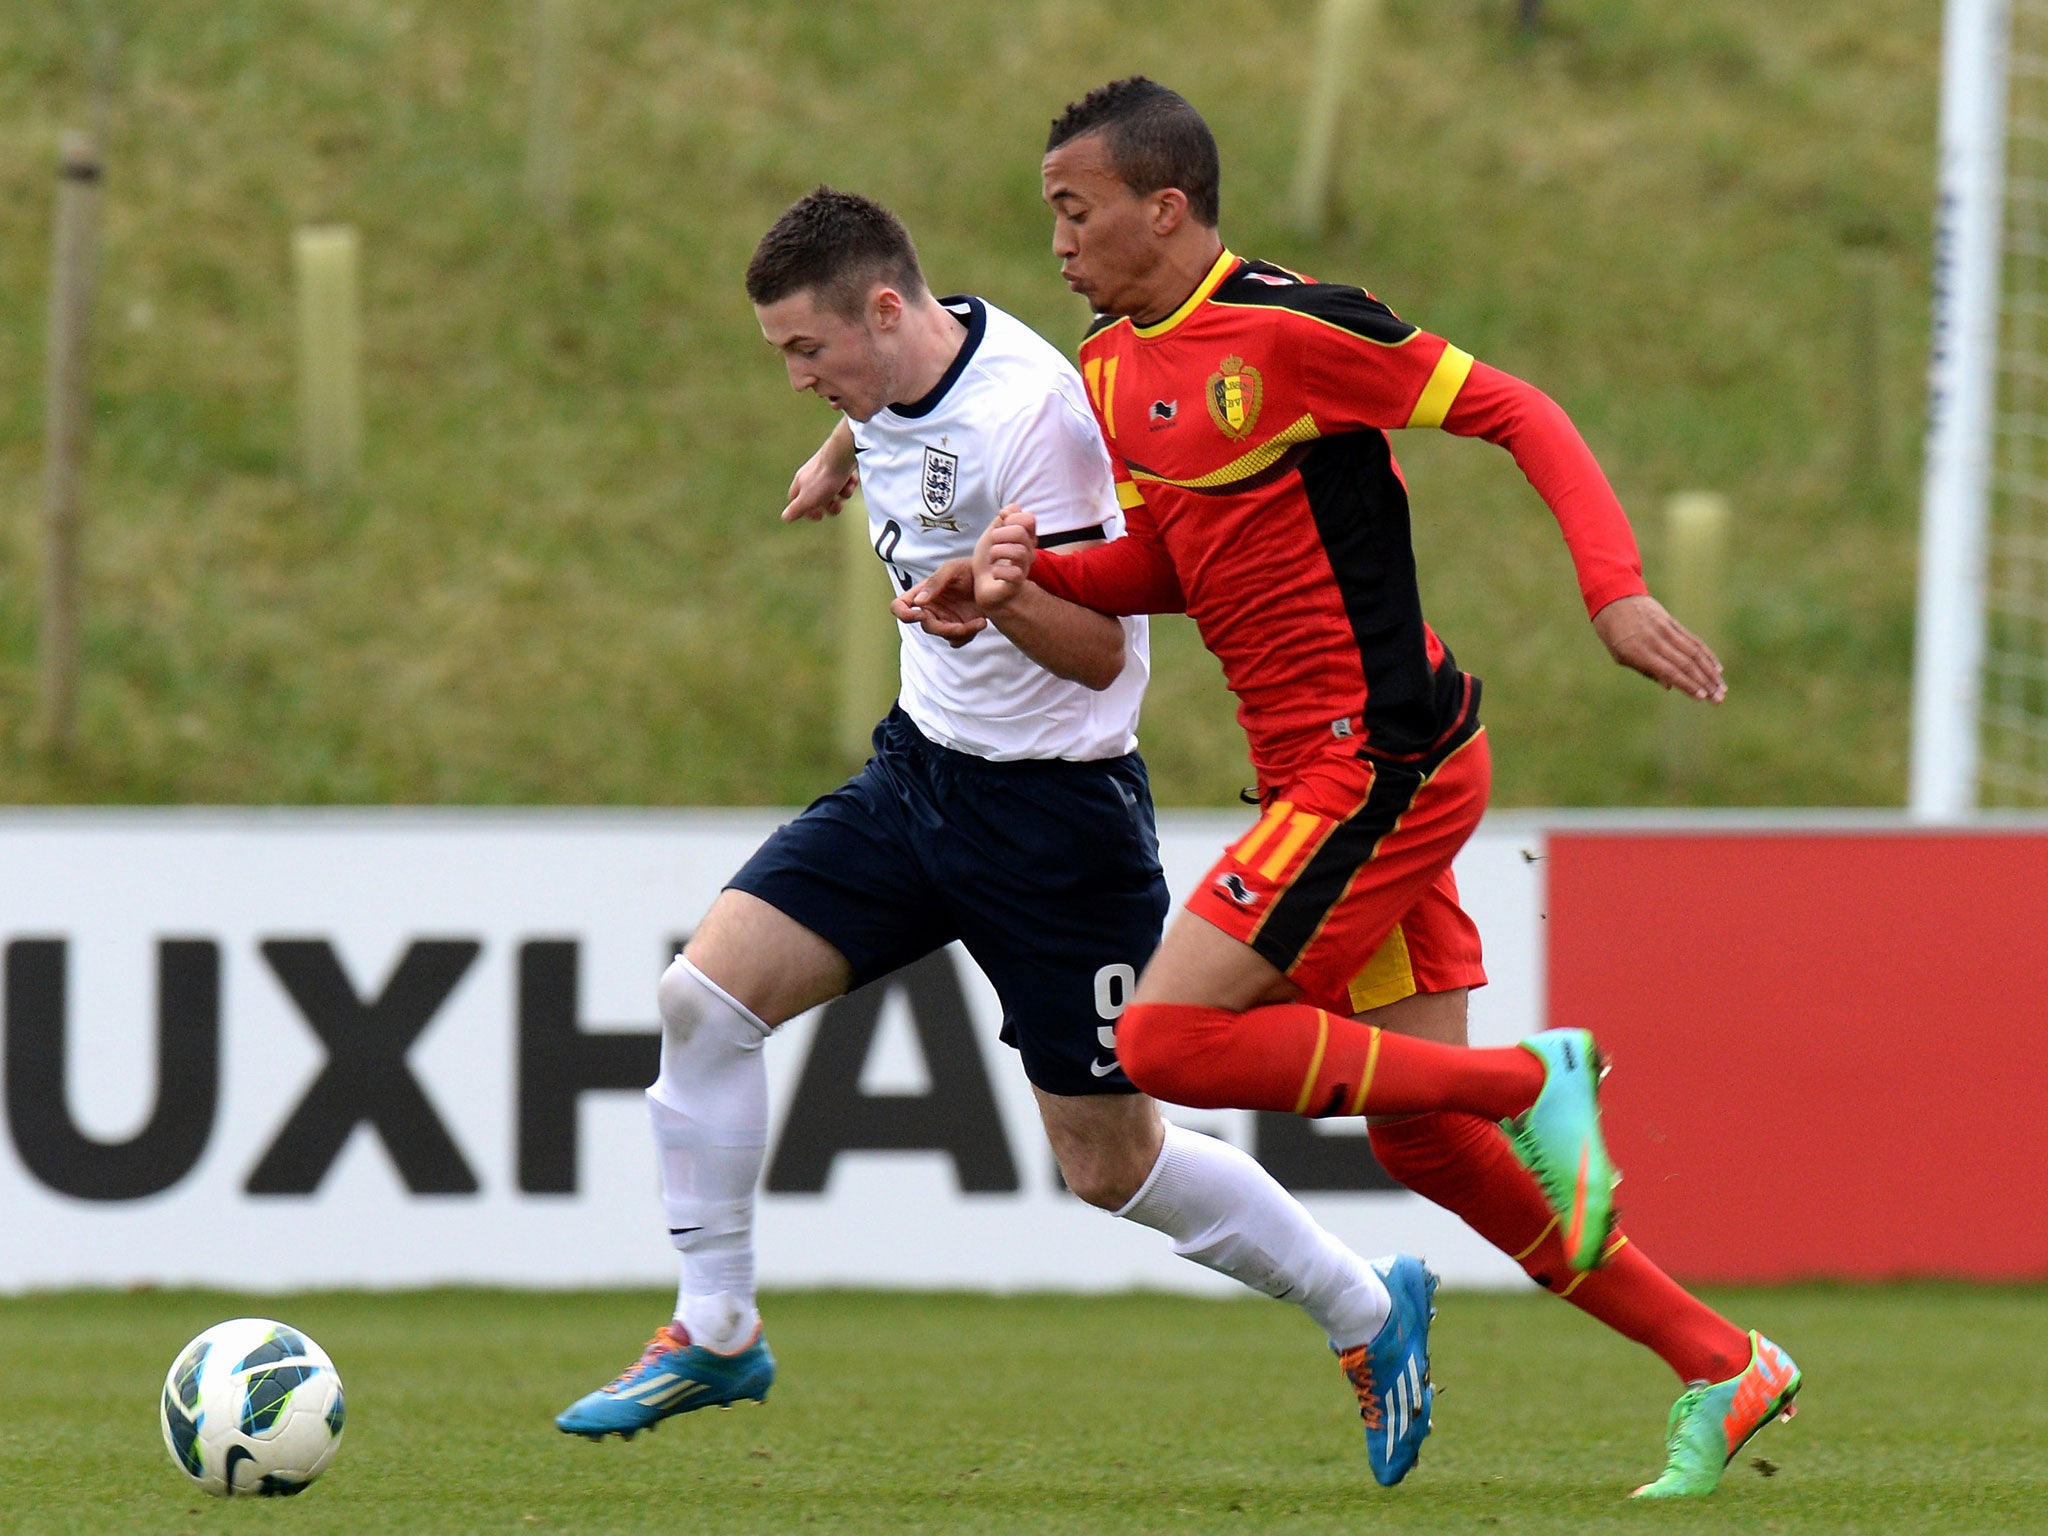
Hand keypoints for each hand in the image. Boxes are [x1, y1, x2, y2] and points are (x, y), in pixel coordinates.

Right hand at [781, 425, 857, 521]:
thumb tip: (785, 517)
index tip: (819, 516)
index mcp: (800, 482)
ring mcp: (827, 469)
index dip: (806, 511)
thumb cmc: (823, 479)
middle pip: (819, 499)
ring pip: (834, 491)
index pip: (796, 500)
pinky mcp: (841, 465)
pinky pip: (845, 480)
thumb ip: (795, 509)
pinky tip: (850, 480)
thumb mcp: (806, 499)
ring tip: (844, 490)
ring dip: (842, 495)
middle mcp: (811, 475)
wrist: (843, 455)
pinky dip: (849, 483)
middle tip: (837, 505)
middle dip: (830, 506)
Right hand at [893, 558, 985, 646]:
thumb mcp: (953, 568)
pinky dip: (969, 635)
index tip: (921, 614)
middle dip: (944, 628)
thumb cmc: (969, 568)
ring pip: (944, 636)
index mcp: (922, 593)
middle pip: (926, 627)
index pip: (899, 607)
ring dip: (961, 632)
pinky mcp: (960, 628)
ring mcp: (946, 620)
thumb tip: (918, 602)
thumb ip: (935, 582)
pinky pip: (957, 641)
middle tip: (963, 625)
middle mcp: (931, 609)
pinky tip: (981, 622)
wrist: (993, 577)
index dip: (904, 614)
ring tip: (980, 621)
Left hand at [973, 505, 1036, 612]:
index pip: (1029, 519)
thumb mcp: (992, 535)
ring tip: (991, 558)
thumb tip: (1009, 509)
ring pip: (1018, 552)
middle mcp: (1028, 552)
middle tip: (991, 543)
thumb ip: (1001, 521)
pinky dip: (999, 571)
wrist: (983, 586)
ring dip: (997, 552)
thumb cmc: (989, 560)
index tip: (999, 524)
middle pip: (1021, 533)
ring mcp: (1023, 568)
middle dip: (1000, 534)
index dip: (1012, 517)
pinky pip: (1014, 574)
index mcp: (1025, 538)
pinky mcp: (1015, 584)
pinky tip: (994, 573)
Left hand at [1591, 594, 1726, 701]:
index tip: (1702, 697)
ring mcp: (1667, 630)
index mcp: (1640, 652)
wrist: (1614, 599)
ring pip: (1694, 653)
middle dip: (1705, 683)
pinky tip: (1717, 668)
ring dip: (1711, 672)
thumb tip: (1670, 686)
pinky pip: (1693, 640)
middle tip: (1718, 699)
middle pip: (1686, 664)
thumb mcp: (1621, 656)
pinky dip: (1707, 655)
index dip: (1687, 685)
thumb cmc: (1614, 634)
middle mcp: (1656, 641)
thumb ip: (1646, 670)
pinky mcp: (1673, 623)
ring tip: (1722, 688)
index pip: (1670, 671)